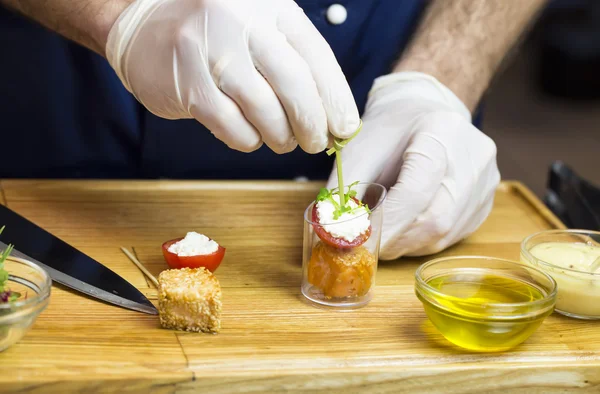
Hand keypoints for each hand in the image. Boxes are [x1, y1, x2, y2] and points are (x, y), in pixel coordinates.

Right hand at [106, 0, 358, 153]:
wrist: (142, 26)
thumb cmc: (215, 34)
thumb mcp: (258, 29)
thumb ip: (294, 62)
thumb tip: (333, 117)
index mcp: (269, 5)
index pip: (316, 56)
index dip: (336, 98)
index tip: (346, 128)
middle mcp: (241, 21)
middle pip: (295, 84)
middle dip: (313, 123)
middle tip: (317, 143)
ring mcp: (211, 51)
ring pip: (265, 111)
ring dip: (281, 136)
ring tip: (283, 141)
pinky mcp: (188, 85)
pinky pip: (233, 127)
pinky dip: (249, 140)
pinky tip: (250, 135)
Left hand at [327, 72, 499, 259]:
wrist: (424, 111)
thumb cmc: (389, 130)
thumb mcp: (358, 149)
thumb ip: (344, 189)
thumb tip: (331, 232)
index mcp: (441, 133)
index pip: (417, 191)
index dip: (387, 221)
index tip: (360, 237)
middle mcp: (474, 158)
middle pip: (434, 218)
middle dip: (394, 238)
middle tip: (366, 244)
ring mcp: (485, 183)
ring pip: (443, 234)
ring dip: (406, 243)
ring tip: (383, 234)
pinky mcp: (484, 203)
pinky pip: (452, 236)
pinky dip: (421, 241)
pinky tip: (404, 229)